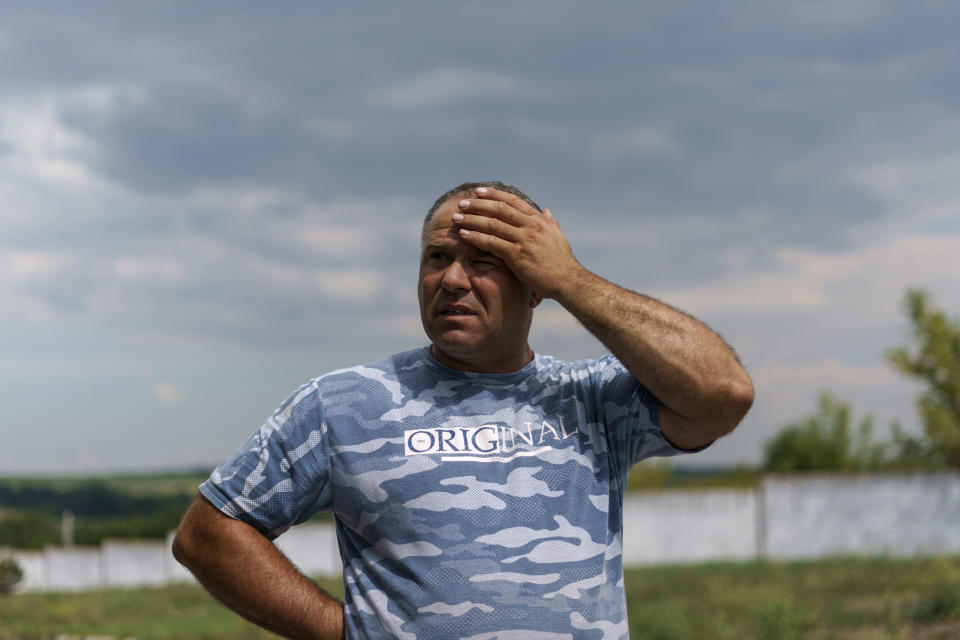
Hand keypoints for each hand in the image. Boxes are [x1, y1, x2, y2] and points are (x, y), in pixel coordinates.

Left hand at [453, 187, 584, 299]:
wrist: (568, 281)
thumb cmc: (562, 262)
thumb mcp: (557, 237)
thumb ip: (550, 222)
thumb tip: (546, 211)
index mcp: (539, 220)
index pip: (512, 201)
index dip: (494, 195)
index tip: (479, 192)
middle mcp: (531, 226)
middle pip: (499, 209)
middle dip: (478, 204)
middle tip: (462, 203)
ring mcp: (524, 239)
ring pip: (492, 224)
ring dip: (472, 219)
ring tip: (456, 218)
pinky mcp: (517, 255)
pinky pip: (491, 242)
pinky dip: (476, 237)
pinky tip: (464, 234)